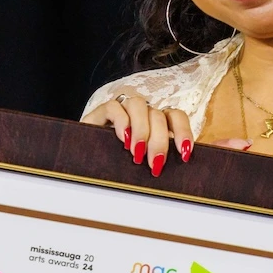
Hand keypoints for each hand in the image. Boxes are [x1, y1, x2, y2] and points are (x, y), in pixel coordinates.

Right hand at [82, 93, 199, 175]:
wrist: (87, 165)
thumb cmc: (120, 166)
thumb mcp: (145, 164)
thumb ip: (162, 161)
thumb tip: (185, 166)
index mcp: (156, 123)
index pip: (176, 116)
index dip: (183, 132)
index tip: (185, 154)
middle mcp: (141, 113)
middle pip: (158, 115)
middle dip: (159, 141)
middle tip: (154, 164)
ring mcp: (122, 110)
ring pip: (138, 105)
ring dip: (141, 130)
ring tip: (136, 154)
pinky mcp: (101, 112)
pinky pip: (115, 107)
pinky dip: (122, 123)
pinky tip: (123, 140)